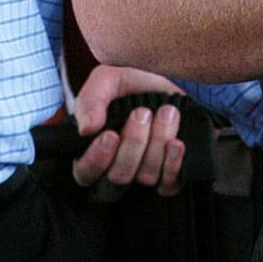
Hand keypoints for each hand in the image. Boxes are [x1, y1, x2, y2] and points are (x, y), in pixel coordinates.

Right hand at [69, 65, 186, 195]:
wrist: (164, 77)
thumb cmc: (129, 83)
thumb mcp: (105, 81)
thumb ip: (90, 101)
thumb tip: (86, 129)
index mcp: (92, 149)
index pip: (86, 172)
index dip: (98, 158)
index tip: (111, 135)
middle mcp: (115, 166)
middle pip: (119, 176)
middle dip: (133, 144)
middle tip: (142, 113)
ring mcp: (142, 172)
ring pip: (145, 176)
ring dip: (157, 143)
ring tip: (166, 112)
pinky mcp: (167, 174)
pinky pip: (168, 185)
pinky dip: (173, 164)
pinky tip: (176, 143)